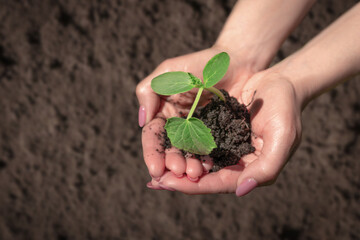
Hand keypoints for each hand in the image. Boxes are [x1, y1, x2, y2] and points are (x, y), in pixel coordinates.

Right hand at [136, 47, 256, 186]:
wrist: (234, 61)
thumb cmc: (199, 64)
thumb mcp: (168, 73)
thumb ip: (148, 92)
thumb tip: (142, 121)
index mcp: (163, 112)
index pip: (152, 136)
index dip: (152, 153)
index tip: (155, 168)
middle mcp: (178, 125)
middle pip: (170, 149)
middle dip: (171, 163)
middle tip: (178, 172)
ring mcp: (197, 131)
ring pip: (188, 154)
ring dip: (188, 166)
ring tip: (193, 173)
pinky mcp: (215, 134)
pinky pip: (208, 150)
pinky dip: (205, 160)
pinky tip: (207, 167)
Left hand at [154, 71, 302, 195]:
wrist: (280, 82)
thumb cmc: (285, 108)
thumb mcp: (283, 137)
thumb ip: (267, 168)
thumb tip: (240, 191)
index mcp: (249, 168)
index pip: (218, 184)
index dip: (193, 186)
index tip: (167, 184)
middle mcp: (234, 161)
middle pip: (203, 176)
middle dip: (179, 179)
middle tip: (154, 181)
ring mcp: (224, 145)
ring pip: (196, 161)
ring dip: (177, 164)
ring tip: (155, 167)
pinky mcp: (217, 130)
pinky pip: (196, 141)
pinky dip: (181, 146)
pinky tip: (165, 146)